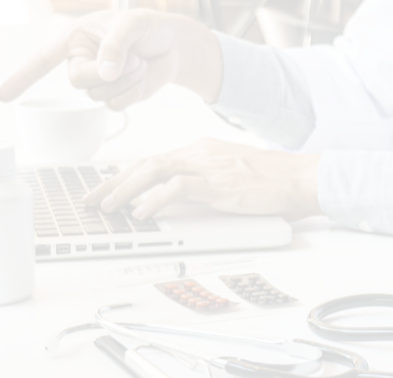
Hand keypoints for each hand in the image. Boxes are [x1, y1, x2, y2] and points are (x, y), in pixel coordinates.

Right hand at [0, 9, 222, 107]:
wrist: (174, 45)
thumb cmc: (148, 28)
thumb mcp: (132, 25)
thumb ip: (114, 44)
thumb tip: (104, 72)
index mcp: (76, 40)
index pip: (43, 59)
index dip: (22, 77)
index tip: (2, 96)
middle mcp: (83, 63)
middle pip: (78, 81)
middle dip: (106, 72)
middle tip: (131, 58)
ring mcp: (99, 82)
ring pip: (99, 95)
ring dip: (126, 79)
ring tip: (140, 61)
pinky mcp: (117, 97)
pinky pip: (116, 105)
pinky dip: (133, 92)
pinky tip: (142, 75)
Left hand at [84, 138, 322, 220]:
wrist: (300, 179)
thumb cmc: (272, 182)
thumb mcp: (230, 178)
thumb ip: (203, 184)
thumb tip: (177, 201)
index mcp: (201, 151)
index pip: (154, 161)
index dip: (125, 177)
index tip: (106, 191)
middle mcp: (200, 153)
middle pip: (145, 164)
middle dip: (114, 183)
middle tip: (92, 200)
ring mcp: (208, 166)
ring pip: (154, 171)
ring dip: (126, 190)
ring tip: (109, 207)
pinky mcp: (218, 182)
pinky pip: (177, 188)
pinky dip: (155, 199)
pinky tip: (142, 212)